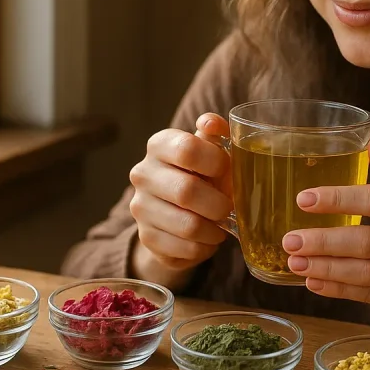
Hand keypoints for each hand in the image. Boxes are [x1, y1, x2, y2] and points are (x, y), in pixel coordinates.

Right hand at [129, 113, 232, 271]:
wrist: (179, 212)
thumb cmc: (203, 174)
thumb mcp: (212, 151)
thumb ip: (216, 133)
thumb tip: (211, 122)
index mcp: (159, 145)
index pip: (186, 149)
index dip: (215, 161)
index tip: (226, 170)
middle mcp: (143, 173)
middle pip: (187, 191)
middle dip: (218, 203)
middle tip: (229, 207)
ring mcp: (140, 207)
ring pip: (188, 224)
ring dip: (214, 228)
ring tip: (220, 224)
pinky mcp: (146, 237)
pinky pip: (185, 248)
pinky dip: (205, 246)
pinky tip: (207, 238)